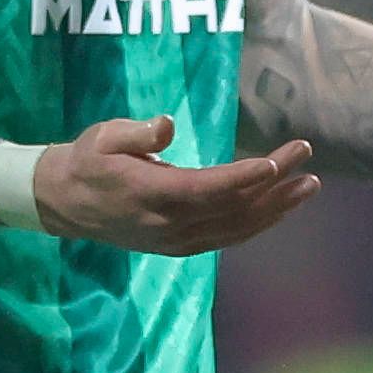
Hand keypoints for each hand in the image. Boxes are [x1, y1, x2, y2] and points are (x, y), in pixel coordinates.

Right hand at [32, 118, 318, 255]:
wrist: (64, 204)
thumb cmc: (88, 160)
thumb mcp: (103, 137)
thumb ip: (136, 132)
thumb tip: (166, 126)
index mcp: (150, 196)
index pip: (206, 189)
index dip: (243, 178)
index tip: (276, 162)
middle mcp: (168, 226)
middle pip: (232, 209)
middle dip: (275, 185)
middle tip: (306, 157)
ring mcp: (176, 241)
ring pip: (236, 229)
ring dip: (276, 208)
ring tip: (309, 185)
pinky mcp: (180, 246)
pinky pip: (227, 237)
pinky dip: (258, 223)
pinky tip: (280, 207)